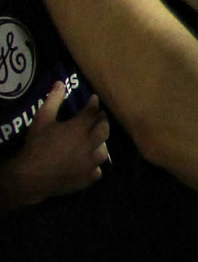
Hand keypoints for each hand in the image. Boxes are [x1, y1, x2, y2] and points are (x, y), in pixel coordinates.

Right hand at [0, 81, 109, 208]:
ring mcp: (91, 163)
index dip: (93, 104)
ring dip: (101, 144)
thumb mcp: (42, 120)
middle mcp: (91, 144)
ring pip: (103, 151)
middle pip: (104, 129)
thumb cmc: (37, 145)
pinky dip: (94, 165)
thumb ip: (53, 101)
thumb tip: (60, 83)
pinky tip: (90, 163)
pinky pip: (97, 170)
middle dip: (102, 121)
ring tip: (95, 140)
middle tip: (99, 117)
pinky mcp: (88, 178)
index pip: (93, 112)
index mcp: (81, 128)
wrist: (31, 176)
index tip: (94, 99)